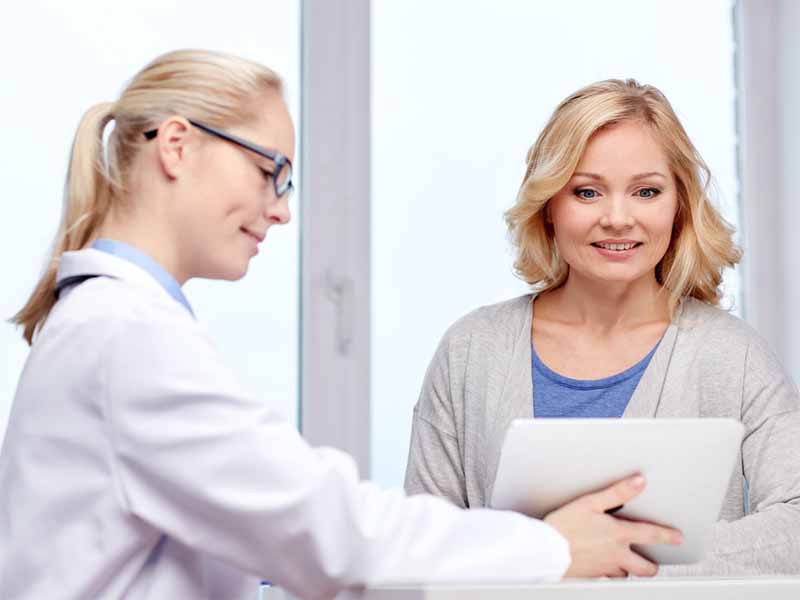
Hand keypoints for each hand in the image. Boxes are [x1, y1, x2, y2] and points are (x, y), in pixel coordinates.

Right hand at [544, 474, 682, 577]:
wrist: (546, 549)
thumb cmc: (564, 525)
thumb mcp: (591, 502)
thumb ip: (617, 492)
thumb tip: (639, 481)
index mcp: (619, 535)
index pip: (652, 536)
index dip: (668, 536)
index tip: (678, 538)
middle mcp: (616, 554)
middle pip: (645, 567)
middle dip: (652, 565)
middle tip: (653, 561)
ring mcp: (604, 568)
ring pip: (625, 573)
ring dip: (628, 568)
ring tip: (627, 561)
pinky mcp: (591, 575)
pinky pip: (606, 577)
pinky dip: (609, 571)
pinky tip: (602, 564)